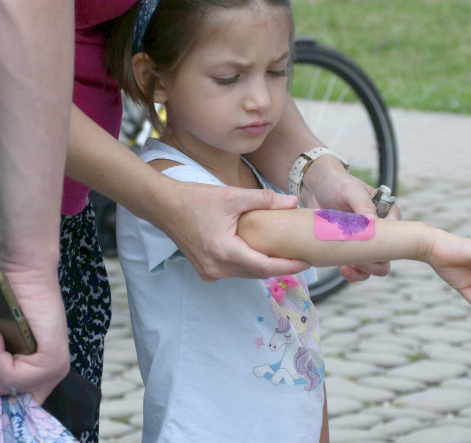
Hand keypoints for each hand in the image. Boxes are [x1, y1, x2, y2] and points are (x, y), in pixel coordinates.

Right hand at [0, 264, 69, 403]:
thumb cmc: (9, 301)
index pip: (12, 404)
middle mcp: (51, 377)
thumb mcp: (0, 339)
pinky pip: (10, 374)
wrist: (27, 272)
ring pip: (3, 385)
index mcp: (40, 375)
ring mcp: (54, 371)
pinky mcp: (52, 362)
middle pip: (1, 393)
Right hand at [158, 180, 306, 280]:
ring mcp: (209, 271)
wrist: (163, 206)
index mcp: (225, 251)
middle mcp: (217, 267)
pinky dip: (249, 264)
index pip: (265, 267)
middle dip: (280, 267)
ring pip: (246, 273)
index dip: (288, 266)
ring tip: (285, 255)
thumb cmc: (195, 199)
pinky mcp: (205, 269)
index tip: (307, 262)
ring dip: (265, 266)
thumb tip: (292, 202)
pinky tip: (260, 253)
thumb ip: (264, 200)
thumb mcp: (233, 196)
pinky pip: (233, 270)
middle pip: (257, 273)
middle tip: (301, 257)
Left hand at [299, 156, 401, 281]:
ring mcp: (367, 242)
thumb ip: (363, 205)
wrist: (316, 187)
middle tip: (356, 259)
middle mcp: (381, 231)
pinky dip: (354, 273)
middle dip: (374, 261)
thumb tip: (373, 223)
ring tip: (348, 266)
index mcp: (389, 213)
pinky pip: (360, 269)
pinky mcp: (352, 250)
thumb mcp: (351, 190)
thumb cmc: (338, 184)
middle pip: (388, 255)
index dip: (385, 244)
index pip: (397, 235)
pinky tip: (343, 269)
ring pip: (375, 266)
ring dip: (364, 269)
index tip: (367, 245)